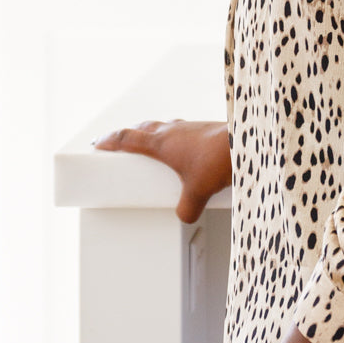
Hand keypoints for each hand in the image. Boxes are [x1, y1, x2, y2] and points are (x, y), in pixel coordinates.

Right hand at [91, 118, 230, 223]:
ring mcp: (189, 127)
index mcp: (161, 142)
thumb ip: (187, 208)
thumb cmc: (219, 160)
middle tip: (120, 143)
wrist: (245, 143)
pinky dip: (174, 137)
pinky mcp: (204, 129)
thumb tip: (184, 215)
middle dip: (128, 135)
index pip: (126, 138)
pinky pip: (181, 130)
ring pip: (162, 126)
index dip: (109, 141)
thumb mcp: (198, 192)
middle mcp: (172, 130)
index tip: (98, 144)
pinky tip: (182, 149)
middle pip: (142, 128)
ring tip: (150, 146)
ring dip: (152, 133)